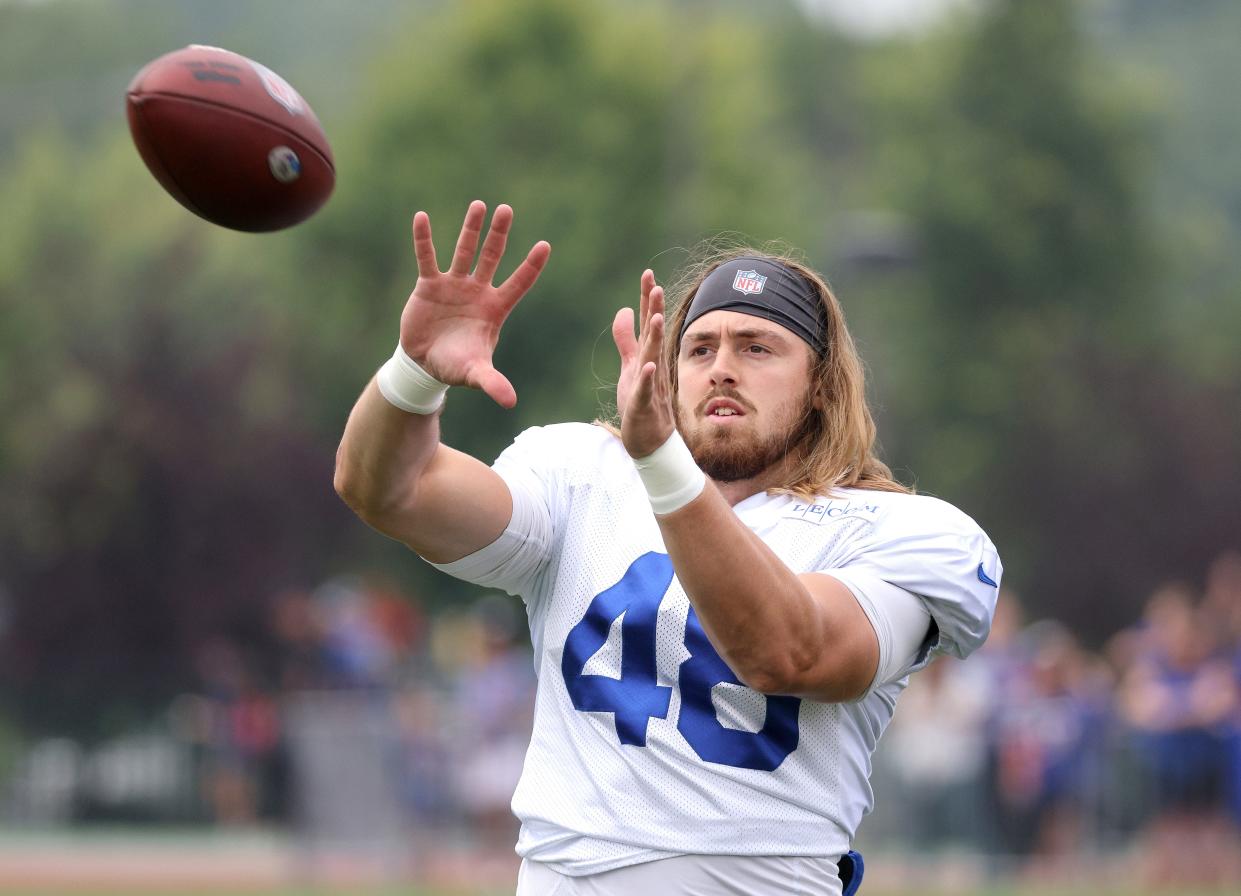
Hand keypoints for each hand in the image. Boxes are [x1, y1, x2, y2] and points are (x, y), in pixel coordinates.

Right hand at [399, 201, 549, 407]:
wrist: (423, 365)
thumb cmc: (455, 367)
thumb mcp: (474, 374)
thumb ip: (492, 383)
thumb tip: (511, 402)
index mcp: (495, 309)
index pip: (518, 283)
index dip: (531, 266)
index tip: (545, 246)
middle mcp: (477, 291)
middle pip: (492, 257)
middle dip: (499, 234)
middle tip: (507, 209)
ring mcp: (454, 285)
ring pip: (464, 251)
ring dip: (470, 229)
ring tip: (480, 205)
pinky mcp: (429, 285)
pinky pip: (427, 257)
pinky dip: (424, 239)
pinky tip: (421, 217)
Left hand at [612, 270, 675, 456]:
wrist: (651, 440)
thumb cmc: (641, 401)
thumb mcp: (629, 365)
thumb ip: (626, 338)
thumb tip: (623, 310)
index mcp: (647, 354)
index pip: (648, 322)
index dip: (647, 299)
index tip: (647, 273)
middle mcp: (652, 365)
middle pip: (654, 334)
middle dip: (655, 310)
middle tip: (656, 285)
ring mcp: (650, 385)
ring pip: (653, 358)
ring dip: (656, 338)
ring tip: (656, 318)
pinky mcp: (645, 405)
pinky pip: (647, 390)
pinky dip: (648, 378)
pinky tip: (648, 366)